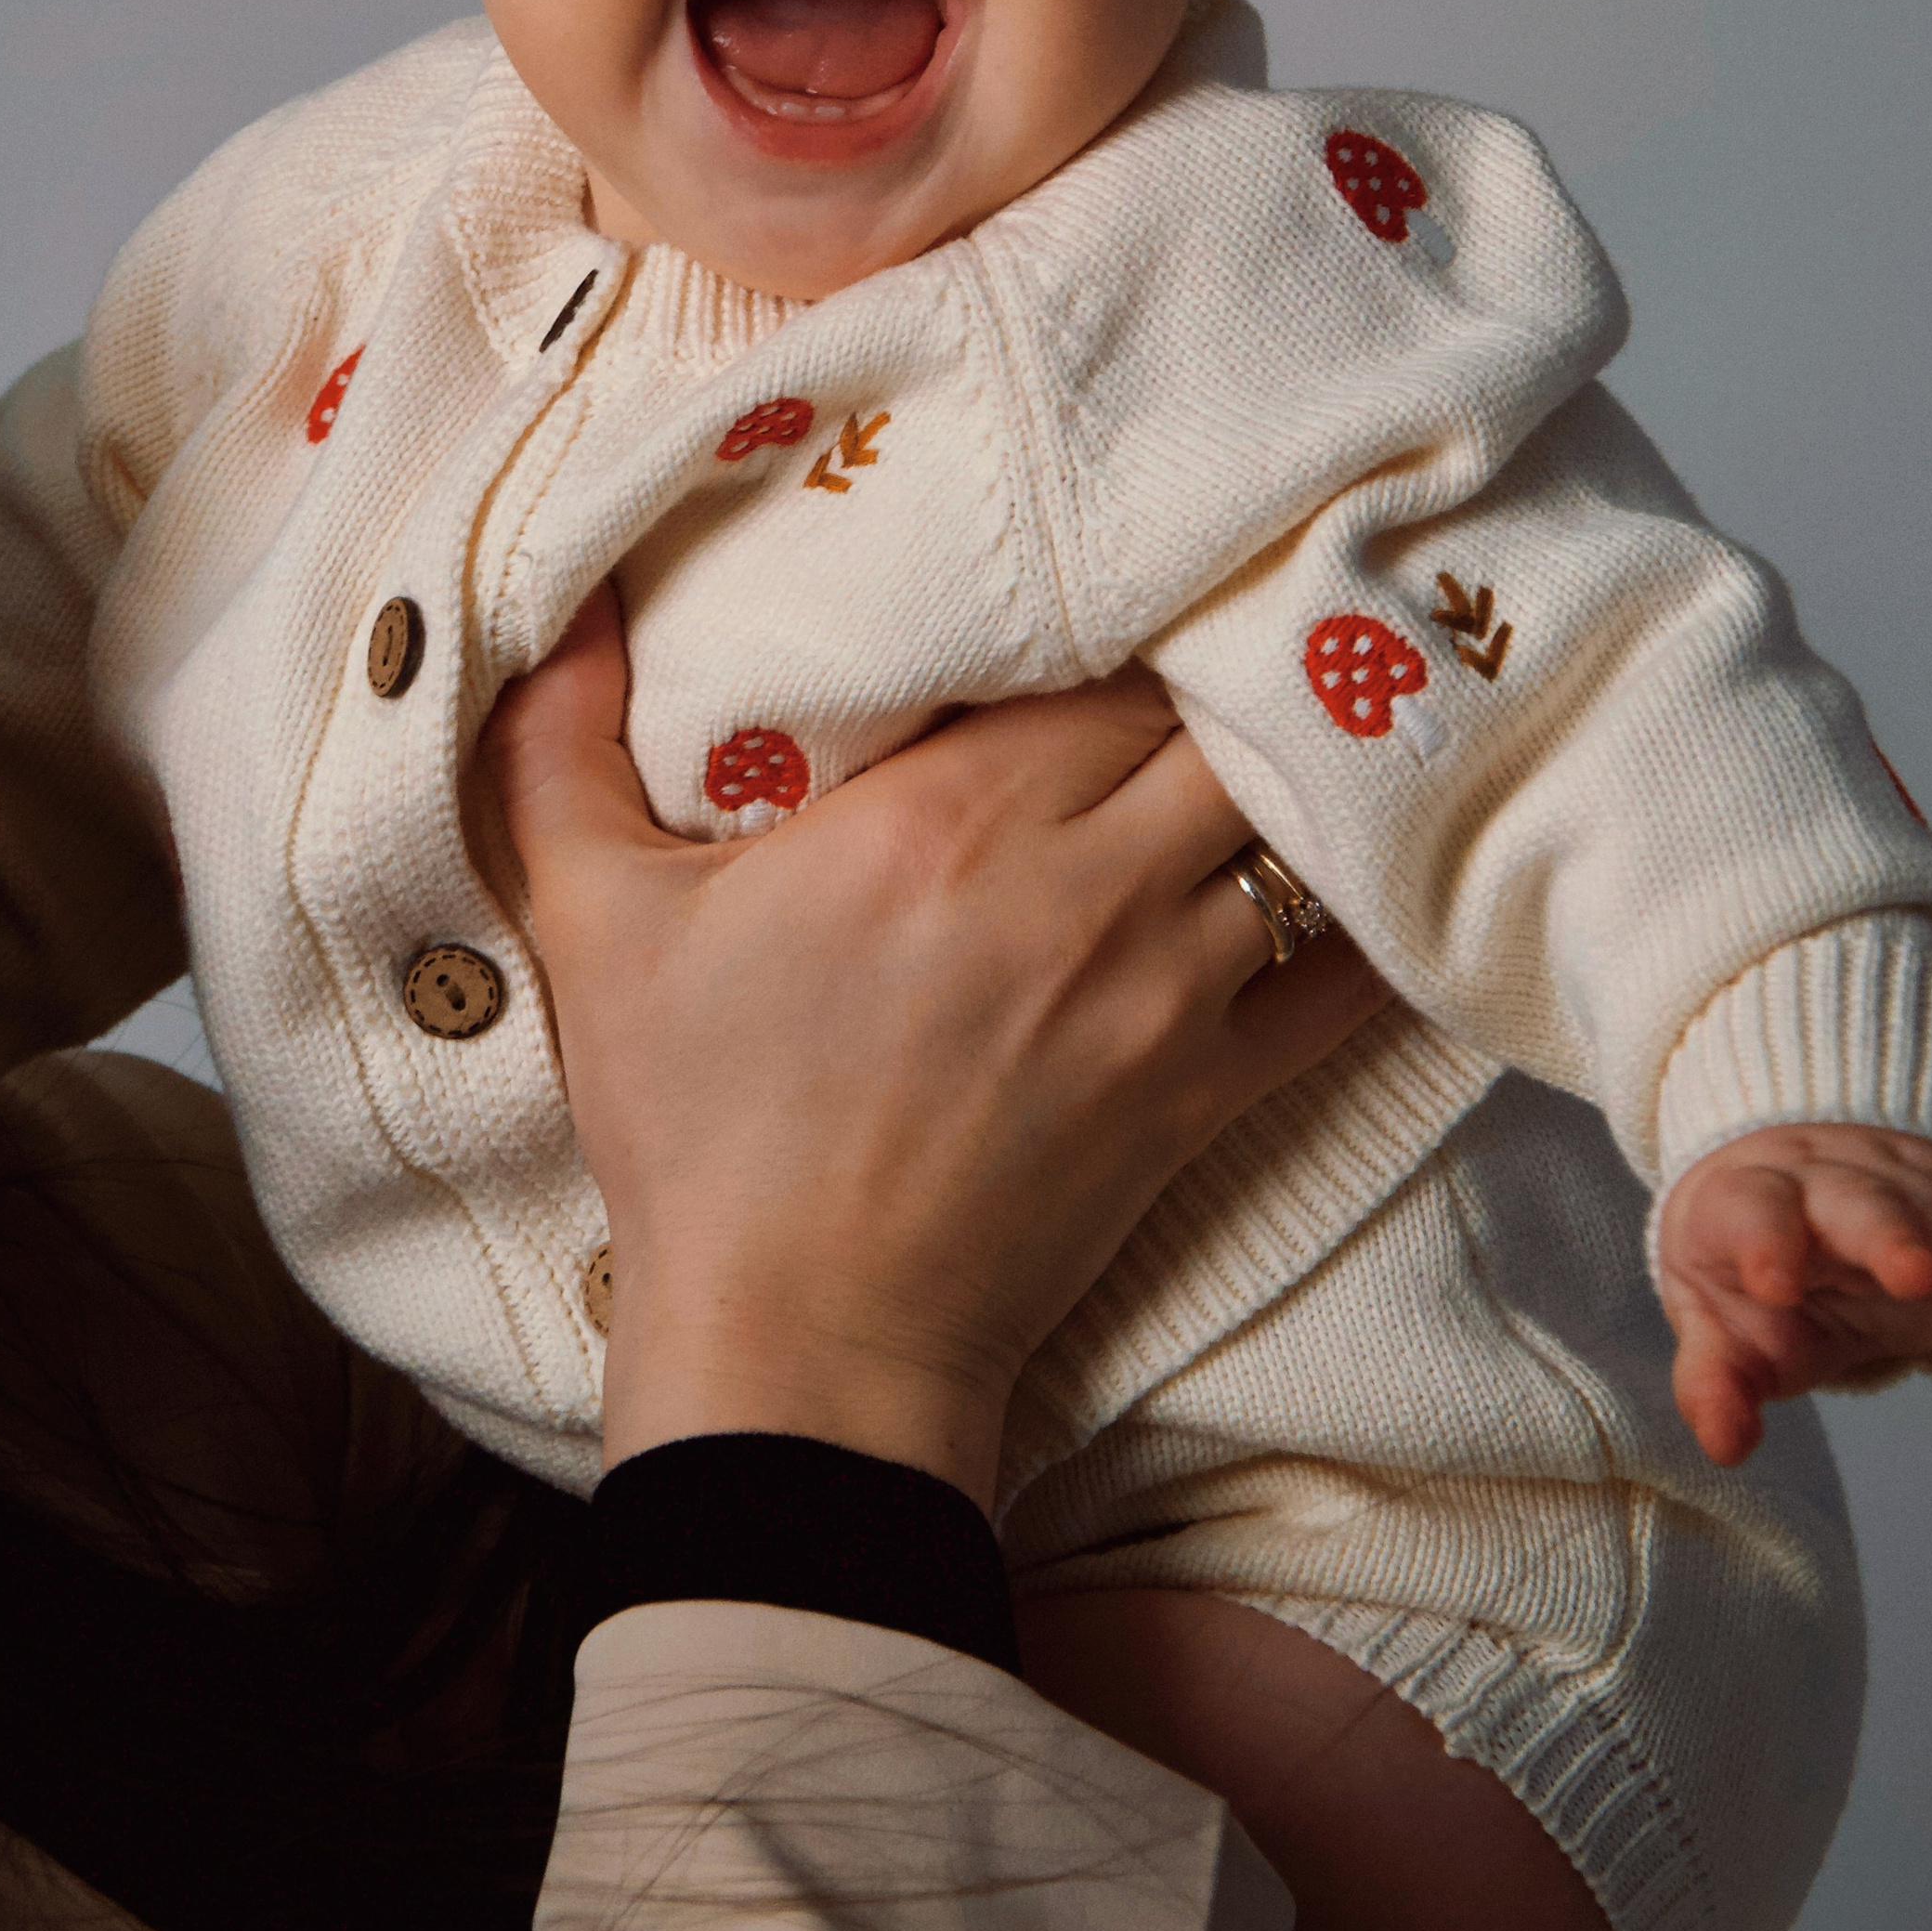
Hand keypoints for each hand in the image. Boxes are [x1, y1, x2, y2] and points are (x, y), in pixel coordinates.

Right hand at [484, 587, 1388, 1509]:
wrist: (803, 1348)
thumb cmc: (699, 1130)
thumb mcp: (595, 922)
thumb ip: (563, 745)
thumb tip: (572, 602)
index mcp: (942, 812)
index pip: (1098, 647)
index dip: (1119, 604)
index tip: (1108, 582)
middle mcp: (1075, 879)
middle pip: (1210, 716)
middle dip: (1211, 676)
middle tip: (1202, 650)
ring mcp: (1160, 988)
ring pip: (1289, 826)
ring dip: (1285, 781)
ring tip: (1281, 743)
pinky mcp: (1206, 1090)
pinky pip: (1345, 981)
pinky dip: (1366, 919)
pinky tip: (1368, 874)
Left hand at [1657, 1121, 1931, 1465]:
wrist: (1791, 1199)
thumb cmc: (1748, 1277)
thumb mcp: (1721, 1327)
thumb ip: (1715, 1381)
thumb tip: (1724, 1444)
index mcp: (1747, 1203)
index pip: (1750, 1210)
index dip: (1762, 1241)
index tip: (1774, 1283)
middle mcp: (1824, 1180)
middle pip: (1855, 1201)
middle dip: (1886, 1236)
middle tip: (1915, 1277)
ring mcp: (1898, 1180)